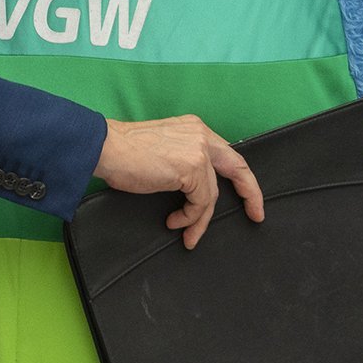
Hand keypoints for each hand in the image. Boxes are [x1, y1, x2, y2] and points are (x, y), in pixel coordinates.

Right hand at [94, 115, 264, 248]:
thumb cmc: (124, 153)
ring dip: (199, 219)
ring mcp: (198, 151)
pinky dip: (189, 218)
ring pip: (211, 194)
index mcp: (194, 129)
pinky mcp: (191, 168)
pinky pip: (200, 202)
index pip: (227, 154)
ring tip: (187, 234)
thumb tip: (194, 190)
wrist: (105, 149)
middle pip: (238, 167)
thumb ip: (184, 161)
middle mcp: (201, 135)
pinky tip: (174, 222)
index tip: (248, 197)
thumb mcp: (164, 150)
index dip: (240, 177)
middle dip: (251, 194)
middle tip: (256, 215)